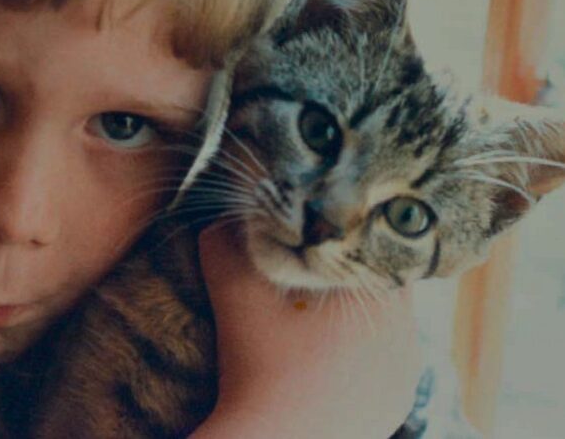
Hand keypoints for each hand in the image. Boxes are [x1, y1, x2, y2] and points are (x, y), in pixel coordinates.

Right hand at [191, 224, 420, 438]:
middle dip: (342, 276)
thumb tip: (220, 220)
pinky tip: (320, 358)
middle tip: (302, 276)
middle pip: (378, 284)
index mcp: (380, 298)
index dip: (337, 236)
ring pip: (383, 325)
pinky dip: (356, 354)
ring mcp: (404, 376)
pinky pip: (382, 364)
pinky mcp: (393, 406)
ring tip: (309, 320)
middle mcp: (407, 336)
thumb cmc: (255, 367)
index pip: (369, 245)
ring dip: (352, 316)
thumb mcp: (233, 292)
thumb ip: (224, 242)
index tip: (307, 238)